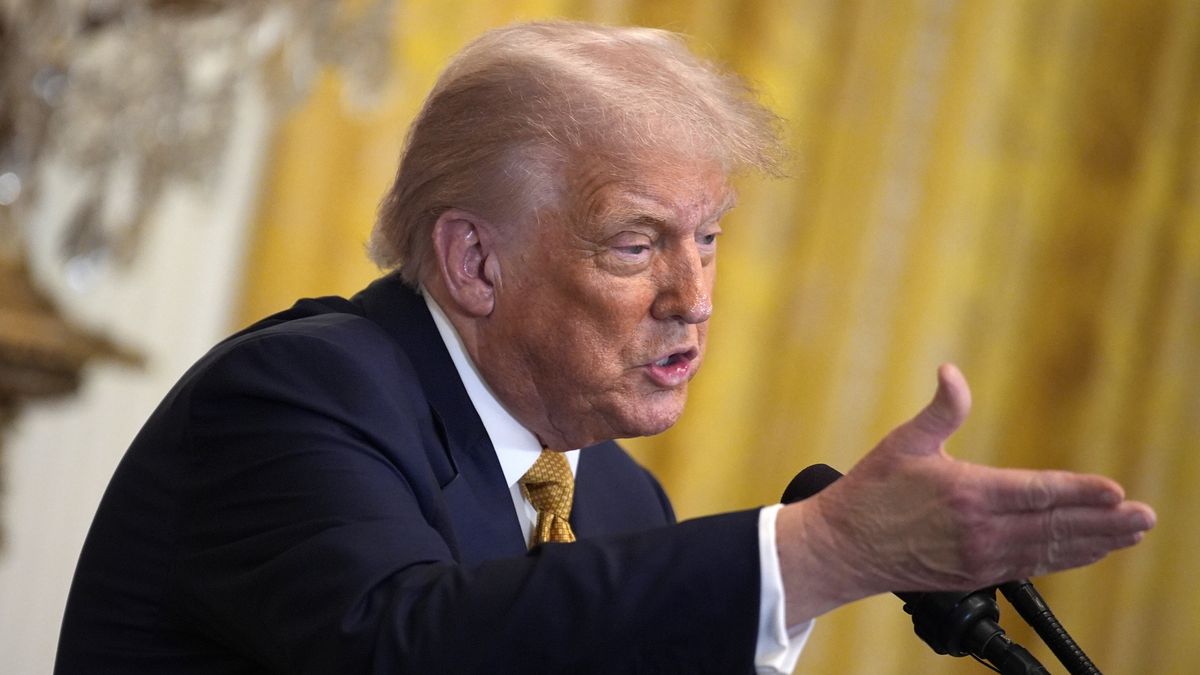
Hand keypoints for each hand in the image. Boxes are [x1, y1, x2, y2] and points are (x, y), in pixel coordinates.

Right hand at [776, 364, 1155, 624]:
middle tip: (1145, 517)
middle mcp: (979, 530)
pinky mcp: (977, 574)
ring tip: (1130, 535)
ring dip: (1096, 544)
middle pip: (1055, 527)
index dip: (1080, 492)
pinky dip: (1066, 559)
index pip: (1037, 493)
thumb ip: (940, 409)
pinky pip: (1033, 566)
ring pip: (1050, 551)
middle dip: (1105, 523)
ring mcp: (980, 557)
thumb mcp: (903, 442)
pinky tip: (1088, 552)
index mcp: (966, 493)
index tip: (1116, 490)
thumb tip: (952, 372)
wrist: (843, 547)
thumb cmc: (870, 492)